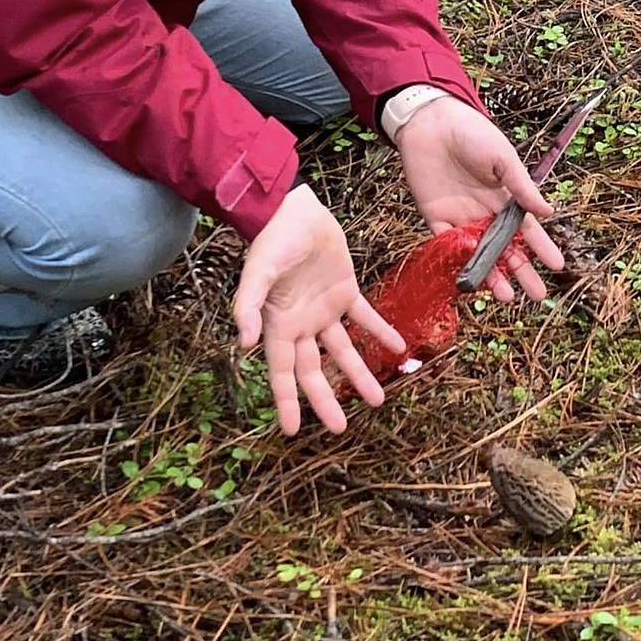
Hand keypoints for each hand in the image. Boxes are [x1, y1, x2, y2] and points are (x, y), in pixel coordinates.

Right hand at [232, 185, 405, 435]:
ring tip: (378, 399)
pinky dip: (379, 332)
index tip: (290, 430)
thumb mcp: (256, 274)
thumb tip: (244, 344)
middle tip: (340, 428)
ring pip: (343, 350)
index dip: (286, 401)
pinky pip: (365, 317)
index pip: (282, 372)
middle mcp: (301, 324)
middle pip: (314, 370)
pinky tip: (397, 347)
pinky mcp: (344, 290)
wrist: (293, 209)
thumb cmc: (271, 242)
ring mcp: (324, 309)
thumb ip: (247, 307)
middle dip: (326, 400)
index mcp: (278, 325)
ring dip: (359, 373)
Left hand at [393, 97, 564, 300]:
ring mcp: (461, 218)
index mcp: (505, 198)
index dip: (542, 248)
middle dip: (521, 272)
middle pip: (506, 249)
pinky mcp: (435, 218)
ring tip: (506, 296)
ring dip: (492, 275)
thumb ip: (522, 187)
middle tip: (536, 295)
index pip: (527, 230)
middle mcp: (485, 213)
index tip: (558, 266)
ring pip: (479, 255)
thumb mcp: (504, 158)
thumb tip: (549, 212)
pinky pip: (447, 245)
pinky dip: (459, 259)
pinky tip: (473, 274)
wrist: (431, 122)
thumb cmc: (472, 134)